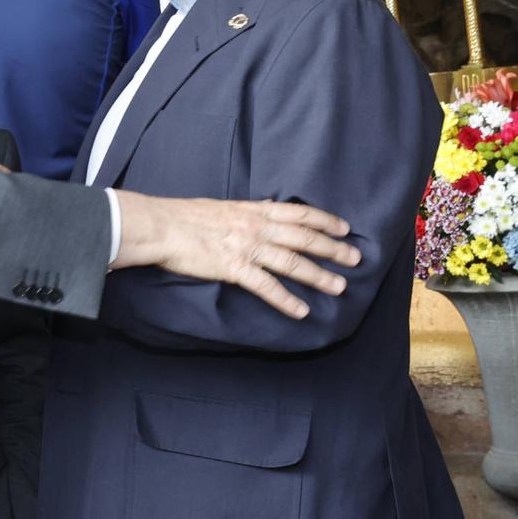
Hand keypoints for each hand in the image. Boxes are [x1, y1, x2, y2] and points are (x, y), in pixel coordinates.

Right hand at [115, 195, 358, 318]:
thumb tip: (263, 212)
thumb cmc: (185, 216)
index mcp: (253, 209)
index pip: (299, 213)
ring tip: (339, 287)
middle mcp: (256, 227)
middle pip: (304, 238)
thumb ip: (246, 213)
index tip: (345, 228)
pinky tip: (301, 311)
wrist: (161, 225)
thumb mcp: (223, 207)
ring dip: (318, 276)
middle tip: (355, 259)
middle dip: (333, 249)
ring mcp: (247, 247)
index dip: (325, 220)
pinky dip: (286, 300)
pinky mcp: (234, 268)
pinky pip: (267, 287)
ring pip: (292, 262)